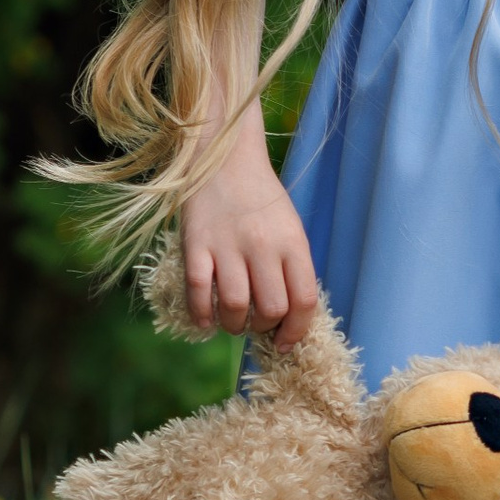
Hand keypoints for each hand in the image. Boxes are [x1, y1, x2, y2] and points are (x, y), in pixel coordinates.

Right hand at [182, 126, 320, 347]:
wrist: (224, 157)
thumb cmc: (260, 199)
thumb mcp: (290, 228)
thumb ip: (291, 267)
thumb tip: (288, 317)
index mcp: (293, 242)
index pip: (304, 300)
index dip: (297, 330)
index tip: (286, 343)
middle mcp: (263, 245)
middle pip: (271, 309)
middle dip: (264, 328)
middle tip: (256, 324)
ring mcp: (227, 245)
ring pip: (235, 307)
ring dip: (234, 326)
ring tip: (233, 322)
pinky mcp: (196, 245)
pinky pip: (198, 293)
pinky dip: (201, 315)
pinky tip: (206, 320)